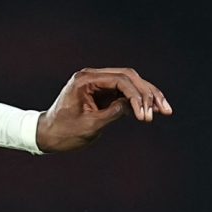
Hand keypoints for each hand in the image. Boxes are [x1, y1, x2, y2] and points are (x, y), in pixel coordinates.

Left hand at [35, 68, 172, 152]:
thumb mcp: (90, 126)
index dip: (137, 96)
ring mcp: (98, 83)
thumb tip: (135, 106)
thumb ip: (113, 113)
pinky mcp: (102, 92)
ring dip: (147, 96)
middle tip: (164, 109)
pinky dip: (137, 102)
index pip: (120, 80)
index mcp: (85, 80)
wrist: (47, 135)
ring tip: (164, 110)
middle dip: (148, 93)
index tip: (145, 115)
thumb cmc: (64, 132)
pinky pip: (124, 93)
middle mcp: (92, 76)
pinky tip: (151, 111)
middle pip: (129, 77)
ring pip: (130, 83)